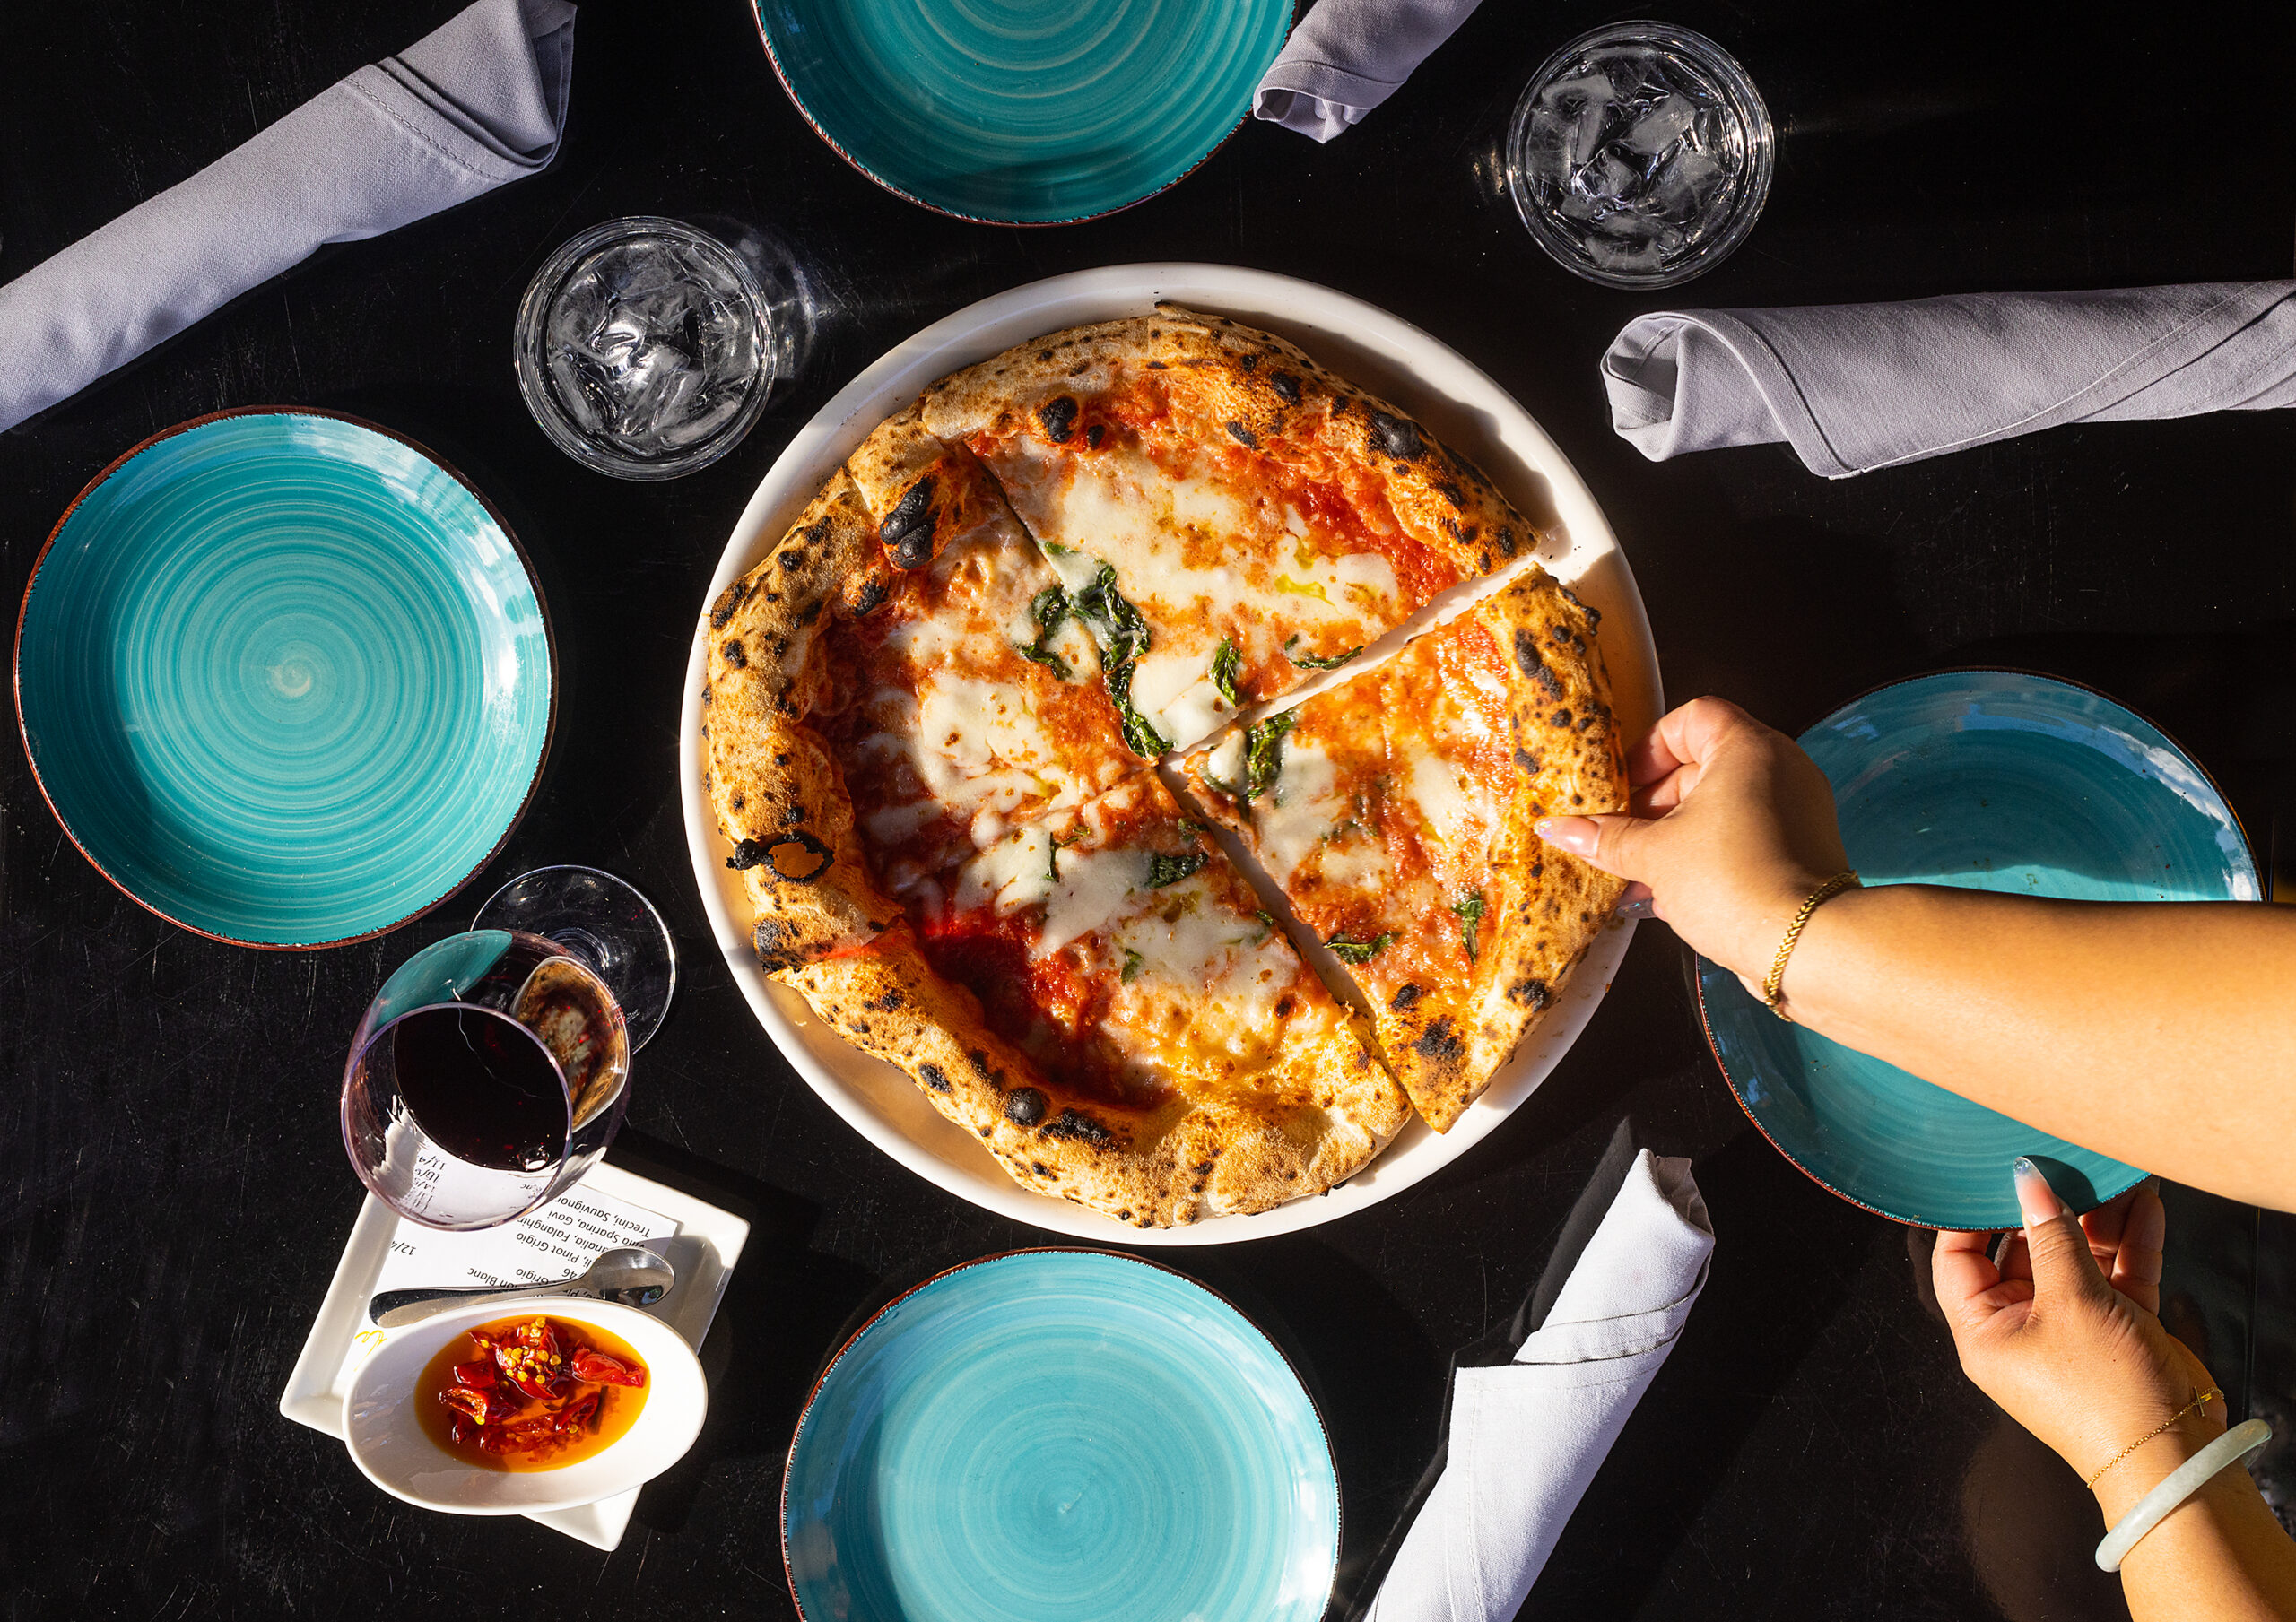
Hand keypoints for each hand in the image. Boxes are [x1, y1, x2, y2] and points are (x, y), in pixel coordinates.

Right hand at [1535, 696, 1849, 981]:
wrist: (1806, 947)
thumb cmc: (1734, 882)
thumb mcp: (1654, 855)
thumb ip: (1606, 838)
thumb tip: (1559, 829)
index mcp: (1747, 749)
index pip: (1691, 718)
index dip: (1649, 748)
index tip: (1621, 785)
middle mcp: (1779, 770)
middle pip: (1701, 767)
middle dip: (1651, 804)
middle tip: (1616, 835)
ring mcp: (1795, 811)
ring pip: (1719, 809)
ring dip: (1671, 837)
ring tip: (1632, 873)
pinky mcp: (1800, 852)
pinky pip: (1741, 839)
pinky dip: (1703, 857)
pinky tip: (1664, 895)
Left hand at [1933, 1164, 2225, 1514]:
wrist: (2174, 1456)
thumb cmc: (2104, 1393)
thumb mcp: (2070, 1301)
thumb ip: (2050, 1235)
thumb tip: (2028, 1180)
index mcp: (1983, 1329)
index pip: (1958, 1257)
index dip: (1972, 1213)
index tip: (1990, 1171)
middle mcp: (2021, 1327)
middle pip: (2022, 1251)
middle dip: (2047, 1208)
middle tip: (2062, 1163)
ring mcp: (2072, 1328)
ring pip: (2076, 1258)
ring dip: (2097, 1219)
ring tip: (2114, 1173)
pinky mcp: (2118, 1330)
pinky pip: (2117, 1275)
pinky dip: (2130, 1242)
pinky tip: (2145, 1204)